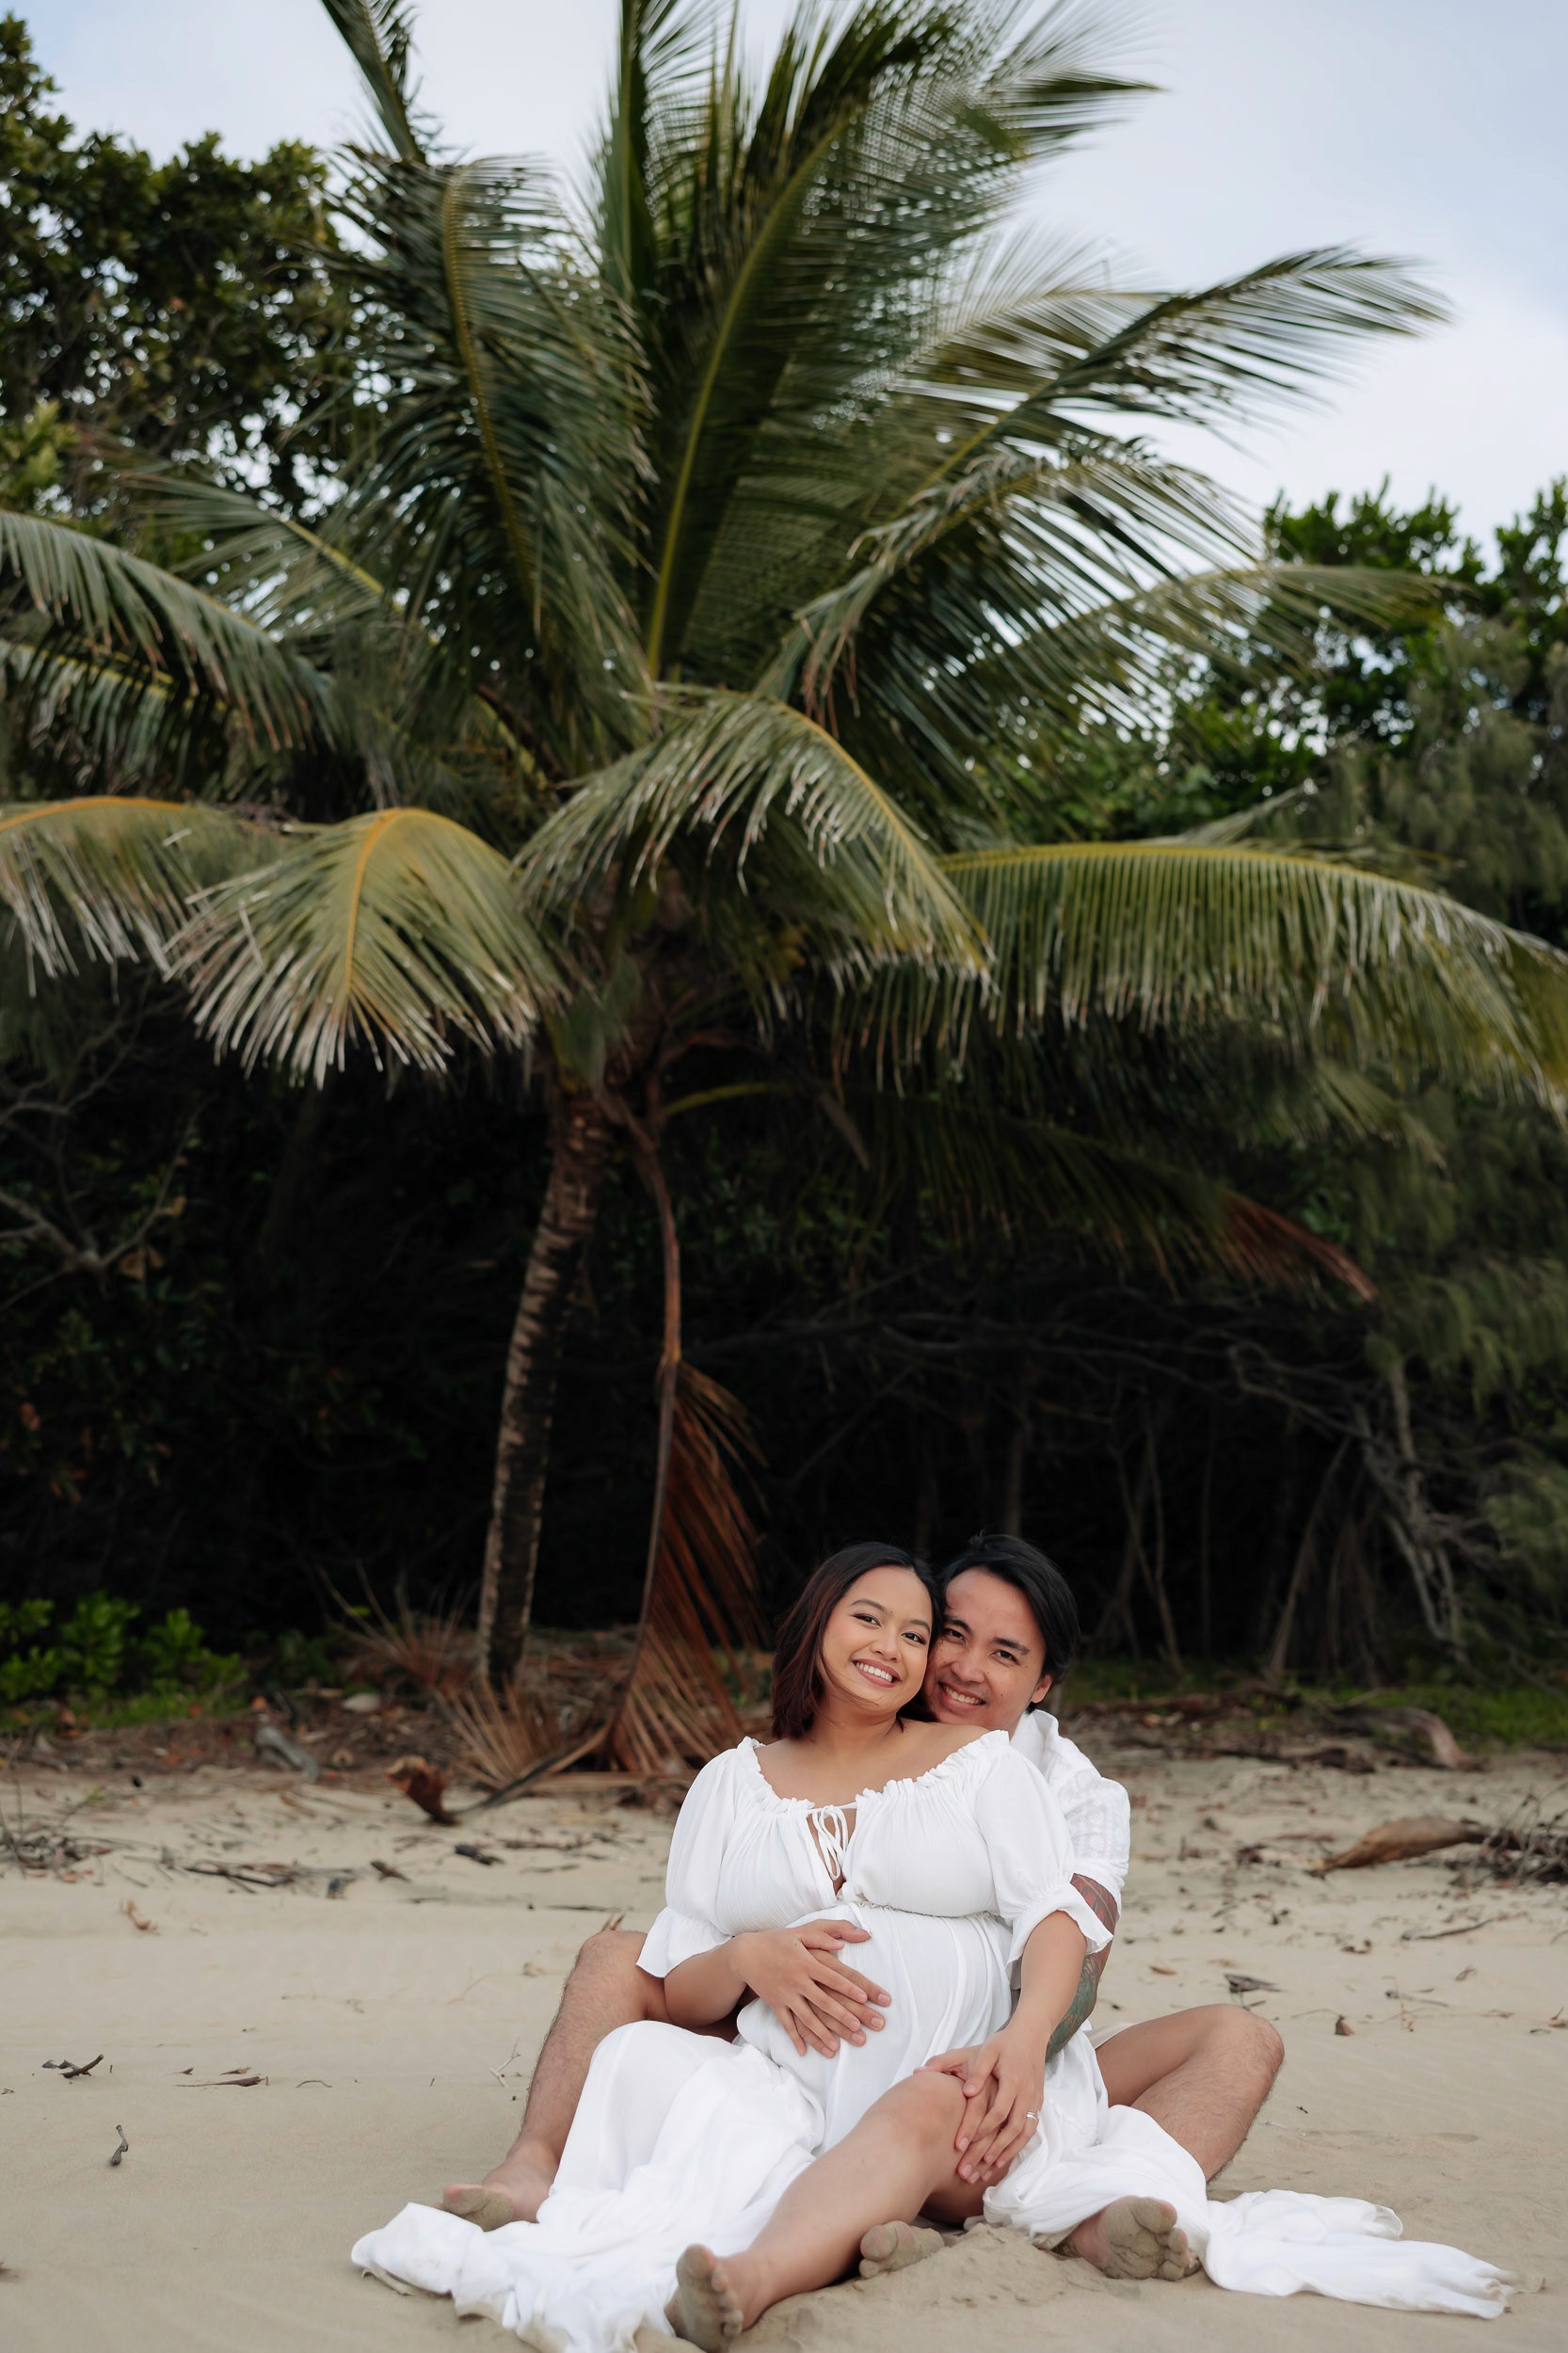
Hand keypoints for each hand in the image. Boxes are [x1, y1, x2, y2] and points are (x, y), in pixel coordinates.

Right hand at [735, 1923, 890, 2058]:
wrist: (745, 1953)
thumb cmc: (777, 1940)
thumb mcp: (800, 1932)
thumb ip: (823, 1935)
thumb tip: (843, 1944)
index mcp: (806, 1962)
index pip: (832, 1977)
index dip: (849, 1987)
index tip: (864, 1998)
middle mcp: (797, 1981)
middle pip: (823, 2001)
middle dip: (842, 2016)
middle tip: (859, 2028)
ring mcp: (785, 1995)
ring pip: (806, 2018)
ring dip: (821, 2034)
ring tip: (836, 2048)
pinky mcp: (775, 2005)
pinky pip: (786, 2024)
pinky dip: (794, 2039)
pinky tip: (803, 2052)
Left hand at [921, 2026, 1046, 2186]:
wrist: (1032, 2036)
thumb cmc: (1003, 2043)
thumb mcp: (982, 2049)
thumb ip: (956, 2062)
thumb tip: (936, 2079)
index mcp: (1011, 2079)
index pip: (995, 2111)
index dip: (977, 2129)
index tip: (958, 2146)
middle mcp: (1025, 2093)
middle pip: (1007, 2129)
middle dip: (986, 2152)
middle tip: (966, 2172)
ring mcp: (1033, 2101)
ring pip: (1020, 2135)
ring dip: (1001, 2156)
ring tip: (981, 2174)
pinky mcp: (1036, 2106)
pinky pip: (1028, 2134)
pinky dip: (1014, 2150)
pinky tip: (998, 2163)